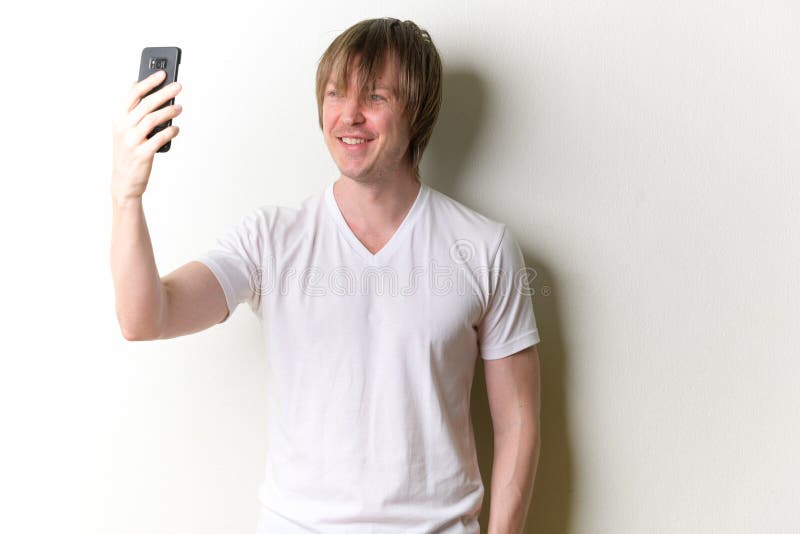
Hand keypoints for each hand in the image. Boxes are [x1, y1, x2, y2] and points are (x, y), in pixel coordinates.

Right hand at [110, 69, 182, 201]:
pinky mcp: (142, 153)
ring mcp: (132, 140)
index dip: (149, 81)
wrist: (124, 181)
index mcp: (118, 118)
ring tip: (180, 107)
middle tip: (178, 85)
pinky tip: (176, 129)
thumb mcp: (126, 131)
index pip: (133, 93)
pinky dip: (170, 131)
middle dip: (164, 92)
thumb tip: (158, 95)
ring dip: (169, 111)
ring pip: (154, 119)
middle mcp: (123, 127)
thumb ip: (137, 114)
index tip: (163, 73)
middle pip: (146, 103)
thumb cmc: (129, 152)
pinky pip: (160, 138)